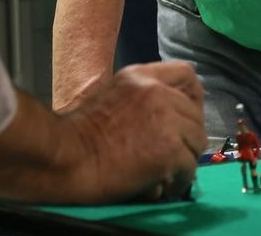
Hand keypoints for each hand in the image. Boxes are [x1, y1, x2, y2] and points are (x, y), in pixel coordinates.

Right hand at [64, 61, 206, 201]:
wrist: (64, 159)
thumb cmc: (77, 137)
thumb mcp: (110, 97)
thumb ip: (140, 100)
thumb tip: (168, 121)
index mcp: (141, 77)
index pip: (186, 74)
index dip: (192, 96)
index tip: (187, 115)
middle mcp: (157, 93)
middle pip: (195, 114)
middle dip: (187, 136)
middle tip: (174, 154)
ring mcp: (166, 120)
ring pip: (196, 142)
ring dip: (184, 159)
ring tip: (167, 173)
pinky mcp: (169, 149)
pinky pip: (189, 168)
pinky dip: (178, 180)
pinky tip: (163, 185)